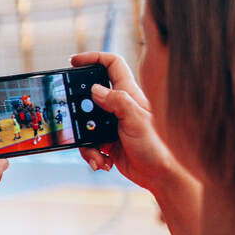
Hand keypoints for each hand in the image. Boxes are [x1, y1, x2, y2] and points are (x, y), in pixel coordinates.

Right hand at [70, 52, 179, 190]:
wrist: (162, 176)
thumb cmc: (159, 146)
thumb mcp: (137, 120)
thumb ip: (117, 102)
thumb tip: (95, 89)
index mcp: (128, 95)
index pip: (112, 65)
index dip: (93, 58)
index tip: (74, 62)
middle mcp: (119, 107)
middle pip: (89, 97)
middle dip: (78, 110)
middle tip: (72, 119)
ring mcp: (112, 125)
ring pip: (85, 124)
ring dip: (85, 141)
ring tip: (97, 154)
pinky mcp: (108, 142)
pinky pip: (89, 144)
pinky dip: (91, 154)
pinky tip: (103, 162)